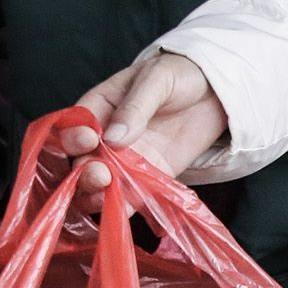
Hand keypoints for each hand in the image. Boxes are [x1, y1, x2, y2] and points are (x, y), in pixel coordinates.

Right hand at [69, 52, 230, 192]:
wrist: (214, 91)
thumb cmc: (179, 75)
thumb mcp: (157, 79)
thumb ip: (136, 106)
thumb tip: (113, 138)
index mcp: (98, 107)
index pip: (73, 127)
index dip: (74, 137)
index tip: (89, 140)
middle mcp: (104, 139)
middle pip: (80, 162)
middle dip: (84, 172)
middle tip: (101, 174)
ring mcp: (124, 161)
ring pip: (98, 186)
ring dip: (96, 196)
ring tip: (105, 198)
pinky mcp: (148, 179)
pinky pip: (130, 198)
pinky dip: (124, 208)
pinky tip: (124, 212)